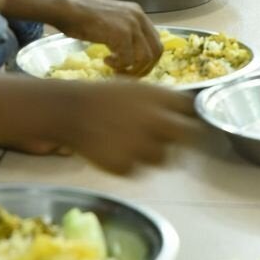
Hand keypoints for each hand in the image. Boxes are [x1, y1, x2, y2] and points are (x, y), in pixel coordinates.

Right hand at [55, 0, 161, 76]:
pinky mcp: (122, 34)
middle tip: (128, 74)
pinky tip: (105, 60)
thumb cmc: (81, 16)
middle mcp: (138, 17)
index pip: (155, 41)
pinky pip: (129, 59)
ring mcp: (131, 25)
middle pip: (156, 50)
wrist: (68, 8)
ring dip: (131, 69)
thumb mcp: (110, 22)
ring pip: (145, 57)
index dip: (148, 59)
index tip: (135, 69)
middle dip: (144, 68)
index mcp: (137, 13)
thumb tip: (132, 55)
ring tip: (115, 68)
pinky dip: (118, 65)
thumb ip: (124, 33)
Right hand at [64, 79, 201, 173]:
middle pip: (187, 135)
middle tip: (169, 142)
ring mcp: (141, 145)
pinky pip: (137, 170)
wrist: (70, 110)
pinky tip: (117, 150)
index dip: (189, 116)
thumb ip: (161, 102)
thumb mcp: (136, 89)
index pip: (189, 108)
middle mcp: (154, 120)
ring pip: (163, 159)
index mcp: (157, 97)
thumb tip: (184, 114)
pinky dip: (131, 164)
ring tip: (134, 145)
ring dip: (154, 154)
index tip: (184, 121)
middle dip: (182, 140)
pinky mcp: (125, 166)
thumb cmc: (104, 97)